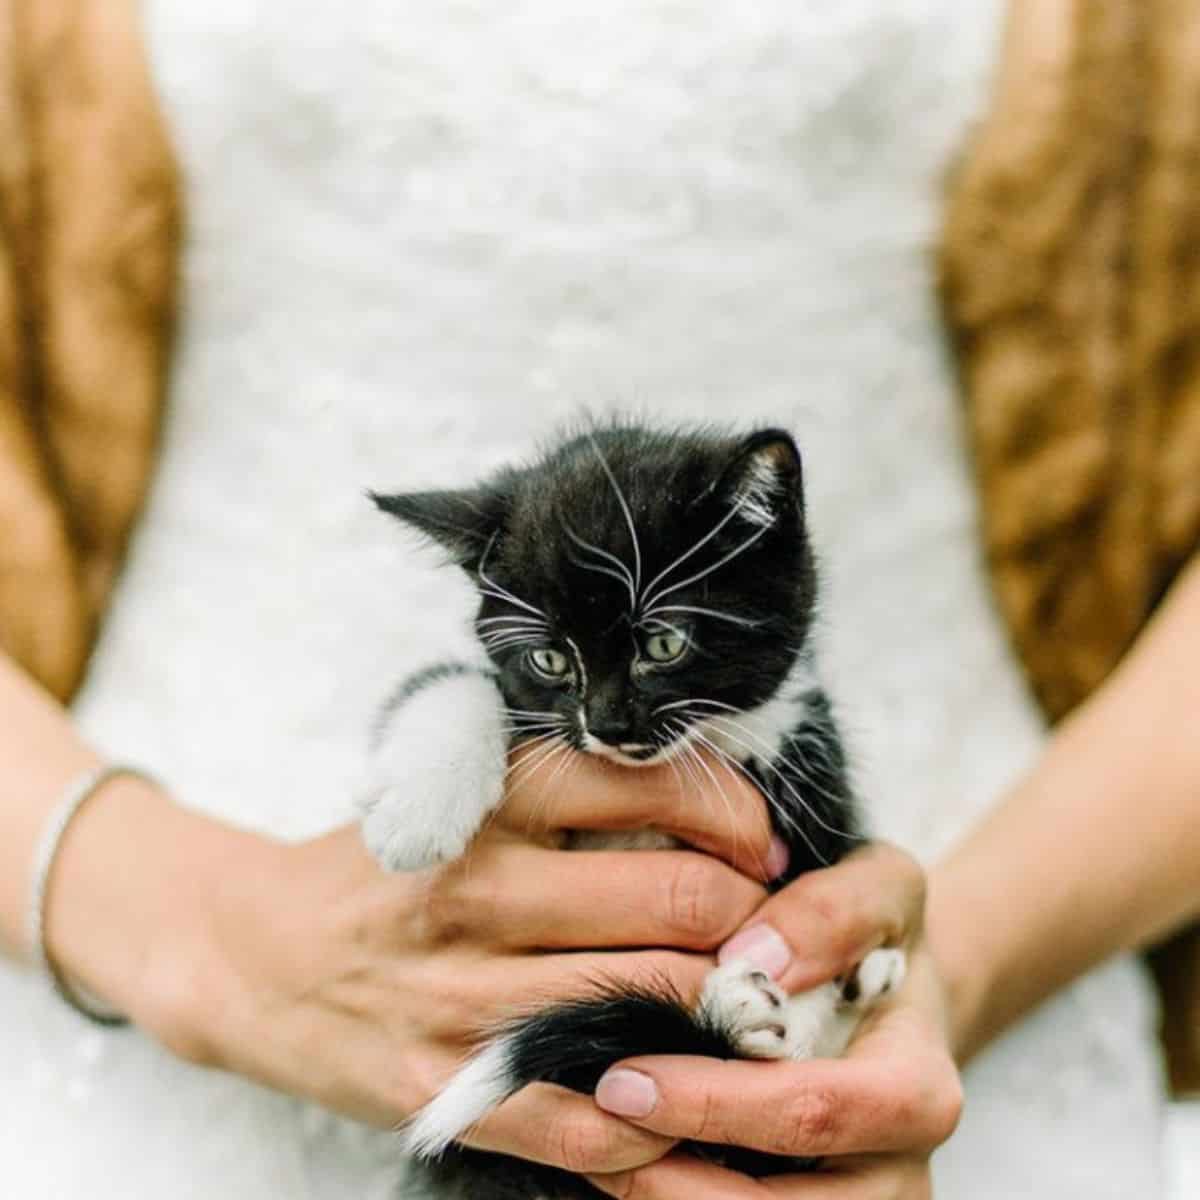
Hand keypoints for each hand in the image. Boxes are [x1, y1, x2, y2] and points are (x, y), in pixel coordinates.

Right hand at [81, 750, 775, 1178]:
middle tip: (767, 931)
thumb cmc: (385, 867)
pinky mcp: (444, 1087)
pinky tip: (680, 1093)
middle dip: (754, 918)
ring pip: (653, 1002)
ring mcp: (462, 996)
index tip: (761, 845)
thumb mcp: (459, 793)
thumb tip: (711, 807)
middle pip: (679, 898)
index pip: (654, 786)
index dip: (738, 815)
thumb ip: (571, 792)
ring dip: (727, 1012)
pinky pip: (587, 1120)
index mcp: (488, 801)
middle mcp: (481, 891)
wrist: (256, 953)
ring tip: (746, 1007)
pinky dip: (657, 1114)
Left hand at [585, 844, 962, 1196]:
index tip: (624, 1080)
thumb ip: (833, 909)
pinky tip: (617, 1163)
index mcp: (917, 1092)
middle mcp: (898, 1174)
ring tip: (592, 1146)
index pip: (814, 1114)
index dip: (714, 1104)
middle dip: (673, 1180)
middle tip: (588, 1126)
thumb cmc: (873, 933)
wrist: (889, 992)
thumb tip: (754, 958)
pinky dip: (671, 1198)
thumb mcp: (879, 888)